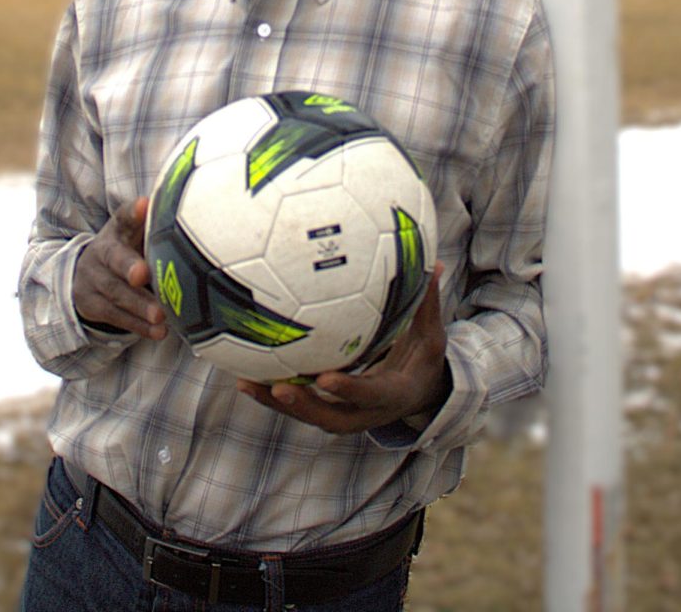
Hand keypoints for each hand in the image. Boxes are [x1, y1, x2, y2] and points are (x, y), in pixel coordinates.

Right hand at [72, 197, 166, 339]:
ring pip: (115, 292)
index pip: (124, 216)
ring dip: (139, 305)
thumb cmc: (130, 250)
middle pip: (114, 257)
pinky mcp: (92, 304)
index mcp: (118, 229)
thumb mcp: (138, 234)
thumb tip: (203, 218)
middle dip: (128, 266)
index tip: (144, 205)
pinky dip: (138, 325)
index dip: (132, 211)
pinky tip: (158, 331)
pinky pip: (114, 316)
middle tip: (143, 274)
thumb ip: (160, 227)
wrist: (88, 274)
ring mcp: (93, 278)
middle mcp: (102, 250)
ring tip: (160, 315)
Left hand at [236, 265, 447, 433]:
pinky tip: (244, 375)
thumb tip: (435, 263)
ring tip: (246, 382)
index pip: (370, 395)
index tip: (326, 378)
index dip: (349, 389)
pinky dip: (272, 393)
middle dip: (303, 406)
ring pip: (307, 415)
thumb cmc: (424, 357)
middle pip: (330, 418)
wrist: (419, 393)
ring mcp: (345, 415)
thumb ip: (429, 303)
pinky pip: (298, 405)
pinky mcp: (328, 409)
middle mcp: (366, 413)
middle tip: (278, 386)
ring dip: (276, 403)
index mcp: (393, 394)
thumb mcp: (432, 334)